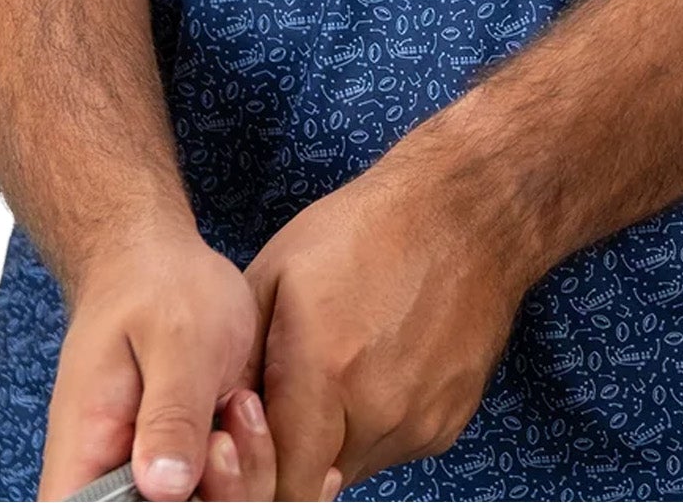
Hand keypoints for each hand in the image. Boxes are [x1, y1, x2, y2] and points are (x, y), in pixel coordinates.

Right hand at [40, 222, 273, 500]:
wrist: (160, 265)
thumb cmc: (155, 289)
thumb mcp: (174, 339)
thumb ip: (170, 413)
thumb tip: (165, 488)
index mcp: (85, 468)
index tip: (209, 459)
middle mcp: (115, 487)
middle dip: (224, 494)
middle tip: (233, 423)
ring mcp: (156, 484)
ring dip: (247, 476)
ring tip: (240, 403)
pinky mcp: (190, 472)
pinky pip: (231, 494)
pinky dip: (256, 465)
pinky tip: (254, 414)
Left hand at [246, 121, 533, 498]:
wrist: (470, 208)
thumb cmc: (368, 228)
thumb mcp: (276, 274)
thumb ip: (239, 363)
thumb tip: (213, 430)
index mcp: (324, 373)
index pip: (277, 489)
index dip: (252, 471)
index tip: (246, 435)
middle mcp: (377, 411)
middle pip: (313, 485)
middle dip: (291, 456)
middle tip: (291, 399)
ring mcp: (420, 421)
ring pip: (354, 469)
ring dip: (334, 441)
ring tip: (340, 370)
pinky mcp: (450, 420)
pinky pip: (395, 447)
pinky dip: (376, 424)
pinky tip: (380, 364)